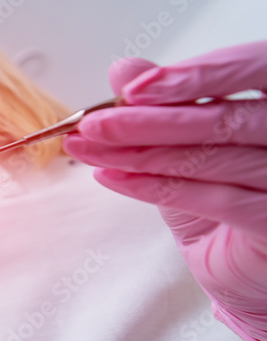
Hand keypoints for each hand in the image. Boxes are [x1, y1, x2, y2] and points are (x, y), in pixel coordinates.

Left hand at [64, 42, 266, 340]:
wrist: (251, 273)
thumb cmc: (231, 200)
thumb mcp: (194, 146)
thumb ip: (168, 105)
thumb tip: (125, 69)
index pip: (251, 68)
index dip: (194, 75)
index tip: (132, 88)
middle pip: (224, 118)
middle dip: (146, 121)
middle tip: (92, 124)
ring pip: (212, 157)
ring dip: (139, 153)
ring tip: (89, 149)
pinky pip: (215, 199)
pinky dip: (156, 187)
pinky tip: (112, 178)